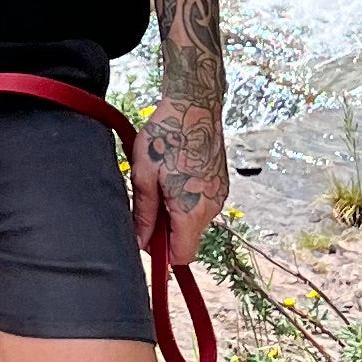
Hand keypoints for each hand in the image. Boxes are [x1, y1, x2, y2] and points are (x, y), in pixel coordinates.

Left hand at [131, 89, 228, 265]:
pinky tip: (176, 175)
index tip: (146, 234)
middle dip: (167, 231)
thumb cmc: (166, 136)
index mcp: (191, 211)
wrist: (194, 106)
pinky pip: (202, 205)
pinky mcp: (222, 184)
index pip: (182, 256)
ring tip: (162, 183)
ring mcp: (220, 195)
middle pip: (188, 239)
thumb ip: (143, 213)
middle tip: (149, 201)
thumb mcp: (144, 176)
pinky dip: (188, 200)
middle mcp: (211, 208)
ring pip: (195, 222)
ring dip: (177, 213)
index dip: (162, 253)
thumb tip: (139, 242)